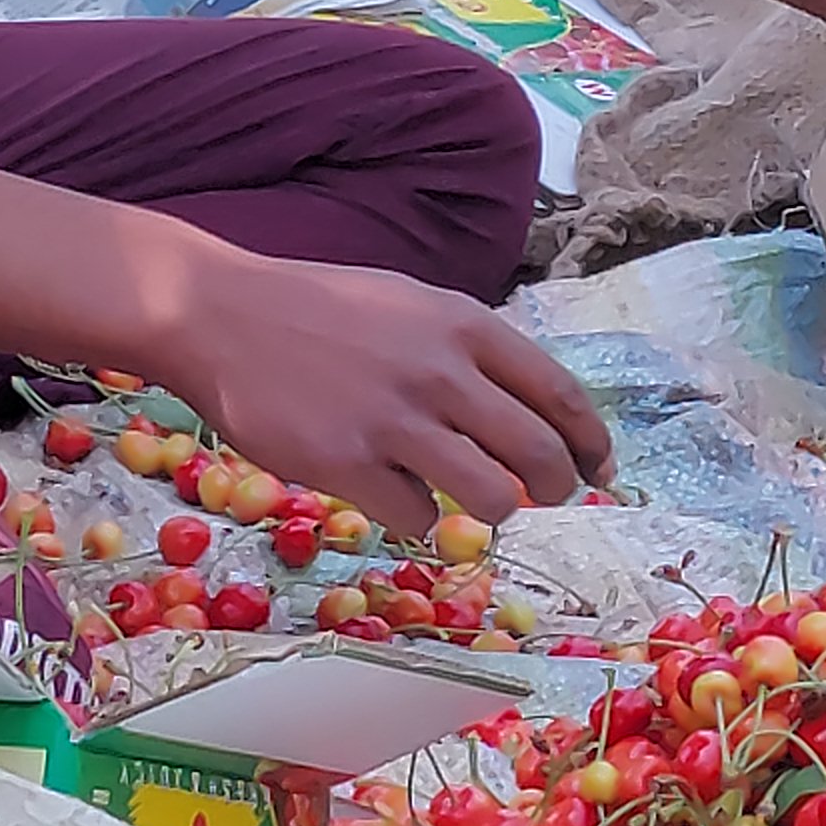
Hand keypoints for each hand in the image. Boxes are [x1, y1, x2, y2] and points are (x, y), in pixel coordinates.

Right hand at [155, 246, 614, 532]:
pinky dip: (418, 519)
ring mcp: (396, 420)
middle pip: (540, 456)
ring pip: (493, 499)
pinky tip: (396, 497)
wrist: (222, 316)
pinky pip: (419, 520)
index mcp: (466, 326)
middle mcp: (442, 371)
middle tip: (545, 500)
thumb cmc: (322, 312)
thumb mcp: (412, 306)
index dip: (592, 444)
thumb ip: (470, 354)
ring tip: (474, 505)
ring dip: (495, 511)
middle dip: (557, 490)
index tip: (602, 473)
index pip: (561, 396)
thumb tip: (534, 414)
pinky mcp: (349, 464)